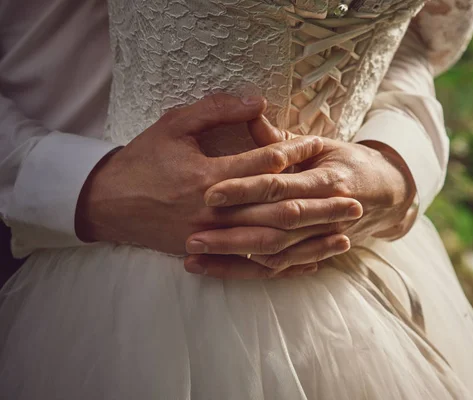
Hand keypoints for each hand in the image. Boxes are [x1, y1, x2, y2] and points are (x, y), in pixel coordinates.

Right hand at [75, 94, 360, 254]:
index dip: (296, 155)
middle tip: (354, 200)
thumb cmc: (142, 161)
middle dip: (319, 206)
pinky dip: (284, 265)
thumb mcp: (174, 126)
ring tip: (345, 236)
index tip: (323, 148)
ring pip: (272, 242)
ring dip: (310, 239)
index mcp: (209, 177)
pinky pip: (252, 265)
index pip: (264, 165)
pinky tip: (311, 263)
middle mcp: (215, 211)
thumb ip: (216, 111)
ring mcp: (213, 236)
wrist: (108, 205)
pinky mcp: (209, 252)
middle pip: (278, 210)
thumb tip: (257, 101)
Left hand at [185, 116, 414, 277]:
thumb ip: (285, 140)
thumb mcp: (323, 144)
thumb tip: (250, 117)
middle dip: (231, 235)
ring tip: (194, 260)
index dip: (245, 190)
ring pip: (275, 253)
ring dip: (234, 259)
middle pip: (274, 227)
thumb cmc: (350, 162)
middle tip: (191, 236)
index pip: (279, 186)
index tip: (211, 193)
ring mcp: (323, 238)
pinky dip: (252, 271)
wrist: (389, 193)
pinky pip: (282, 268)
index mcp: (326, 179)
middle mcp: (326, 212)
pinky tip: (220, 270)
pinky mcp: (318, 253)